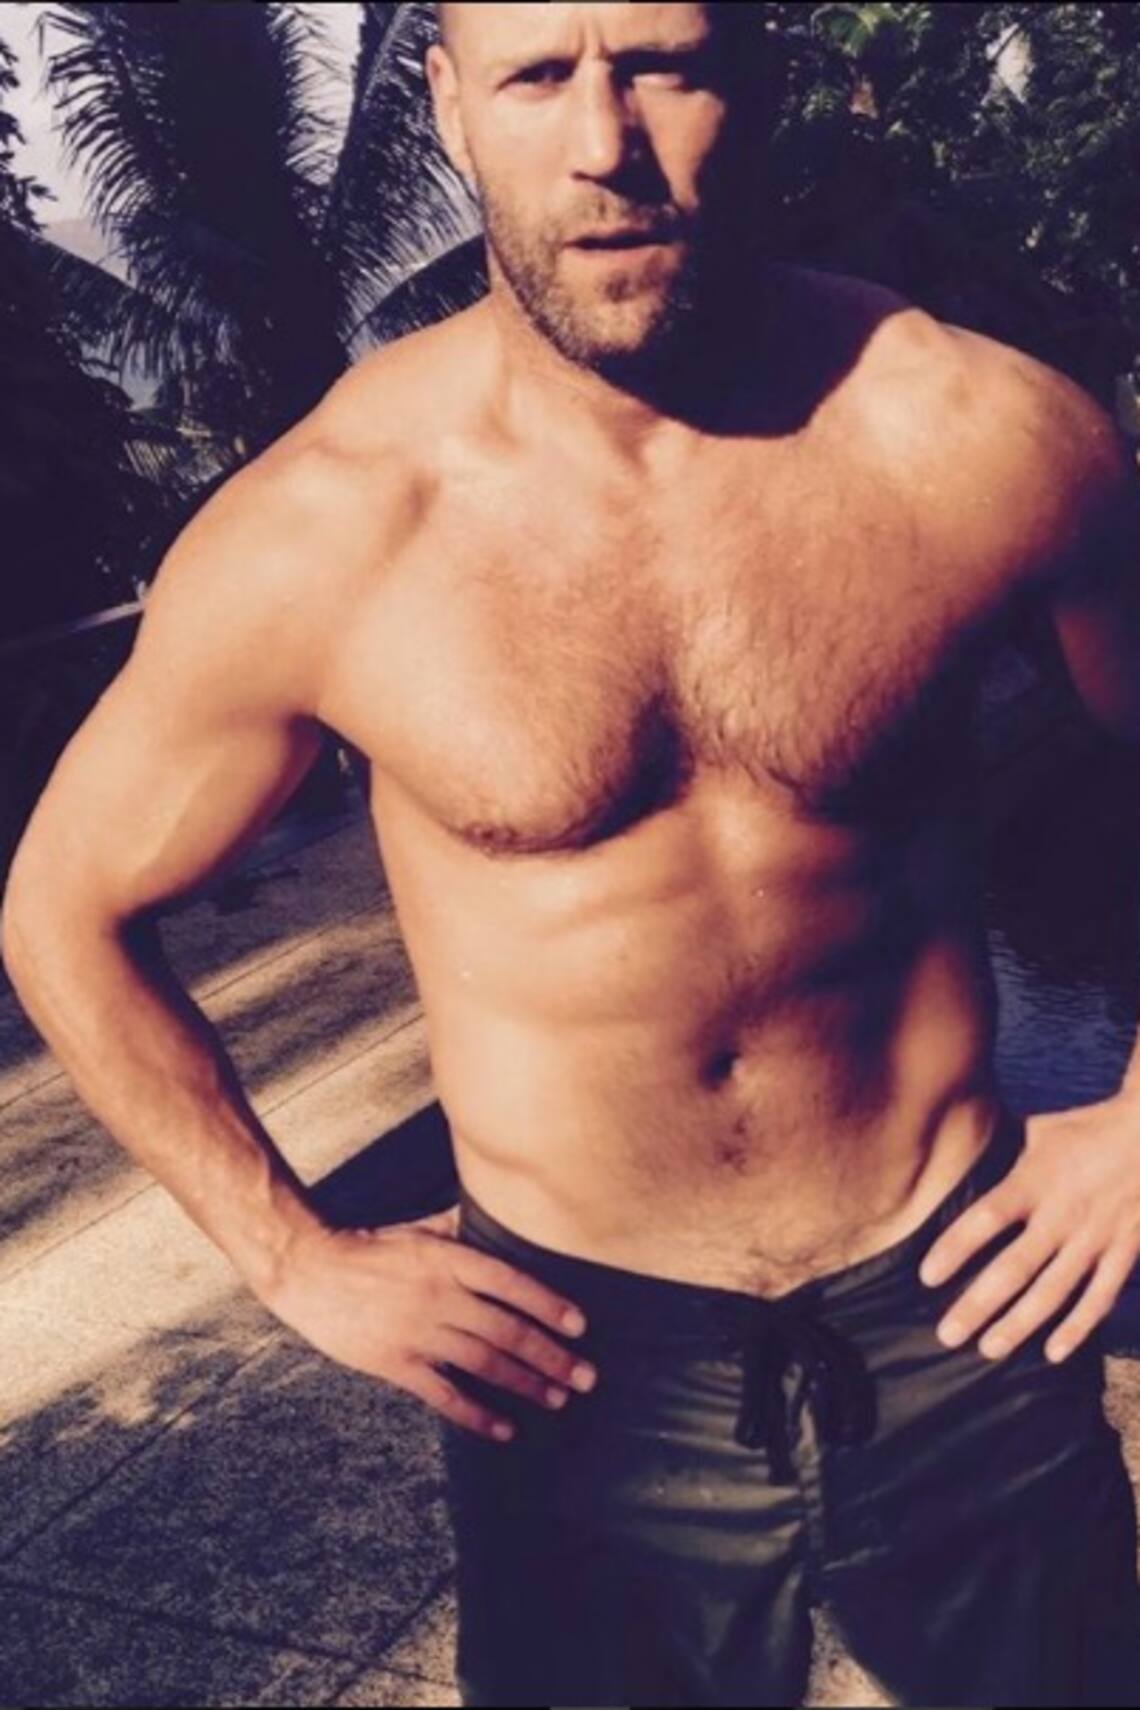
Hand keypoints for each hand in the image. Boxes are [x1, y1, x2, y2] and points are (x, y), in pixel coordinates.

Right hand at [260, 1206, 595, 1441]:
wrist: (310, 1270)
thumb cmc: (369, 1246)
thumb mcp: (419, 1229)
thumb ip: (461, 1228)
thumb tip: (501, 1218)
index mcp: (450, 1259)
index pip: (512, 1283)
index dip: (549, 1305)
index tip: (580, 1326)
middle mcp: (440, 1296)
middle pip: (507, 1330)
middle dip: (552, 1355)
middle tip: (586, 1377)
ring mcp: (419, 1332)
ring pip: (485, 1363)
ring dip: (526, 1383)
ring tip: (559, 1399)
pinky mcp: (397, 1363)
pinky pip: (445, 1395)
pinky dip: (478, 1415)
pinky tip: (505, 1429)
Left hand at [918, 1094, 1139, 1363]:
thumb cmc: (1089, 1129)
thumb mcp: (1041, 1132)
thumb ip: (1007, 1155)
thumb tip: (966, 1154)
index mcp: (1034, 1181)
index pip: (986, 1218)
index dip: (955, 1249)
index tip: (928, 1277)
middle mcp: (1061, 1215)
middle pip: (1014, 1268)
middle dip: (978, 1305)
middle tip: (948, 1335)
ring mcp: (1094, 1238)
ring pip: (1052, 1293)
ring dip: (1019, 1325)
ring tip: (988, 1350)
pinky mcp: (1124, 1252)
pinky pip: (1098, 1298)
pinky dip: (1077, 1329)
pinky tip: (1053, 1353)